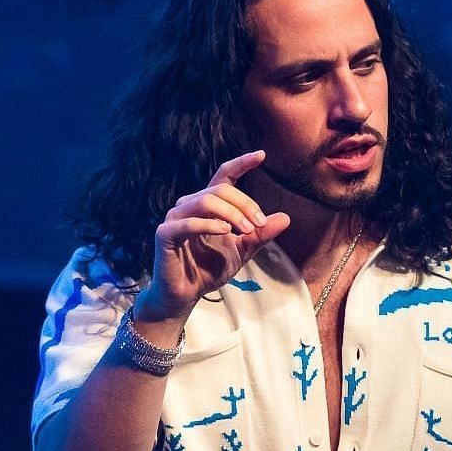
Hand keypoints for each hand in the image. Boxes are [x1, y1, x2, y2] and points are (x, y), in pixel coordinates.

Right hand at [138, 150, 291, 322]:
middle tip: (259, 224)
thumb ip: (260, 235)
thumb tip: (286, 218)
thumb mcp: (242, 251)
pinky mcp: (165, 234)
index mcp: (208, 205)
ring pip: (206, 200)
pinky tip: (225, 231)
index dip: (241, 163)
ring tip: (247, 231)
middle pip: (221, 190)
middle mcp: (190, 205)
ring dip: (232, 213)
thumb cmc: (209, 270)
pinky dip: (209, 224)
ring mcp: (175, 218)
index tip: (261, 155)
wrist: (185, 295)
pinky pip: (188, 222)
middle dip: (245, 204)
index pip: (224, 176)